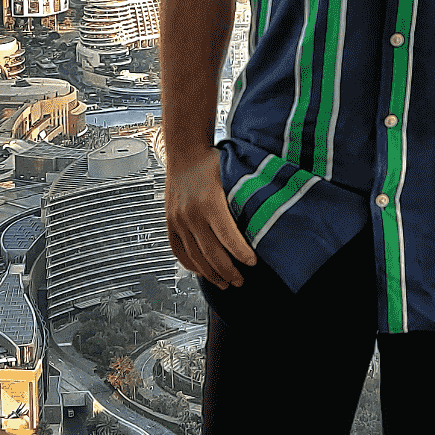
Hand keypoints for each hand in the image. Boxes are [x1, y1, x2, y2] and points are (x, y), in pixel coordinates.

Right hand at [165, 151, 257, 289]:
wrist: (185, 151)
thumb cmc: (212, 162)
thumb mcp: (233, 177)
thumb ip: (243, 200)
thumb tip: (264, 222)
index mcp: (209, 202)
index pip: (228, 237)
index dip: (241, 254)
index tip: (252, 263)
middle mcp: (191, 213)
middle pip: (211, 253)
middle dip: (228, 271)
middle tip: (241, 280)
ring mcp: (178, 219)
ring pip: (194, 257)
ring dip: (211, 274)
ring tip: (224, 282)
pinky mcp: (170, 222)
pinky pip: (178, 251)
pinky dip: (190, 265)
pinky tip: (202, 271)